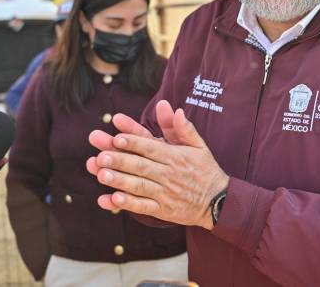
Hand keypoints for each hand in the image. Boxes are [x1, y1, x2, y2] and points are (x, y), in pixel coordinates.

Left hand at [87, 100, 228, 228]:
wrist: (218, 202)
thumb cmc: (205, 169)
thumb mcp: (199, 146)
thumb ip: (184, 128)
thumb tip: (174, 109)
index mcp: (175, 156)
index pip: (151, 147)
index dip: (134, 142)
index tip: (117, 136)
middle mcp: (168, 174)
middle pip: (141, 166)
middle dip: (120, 160)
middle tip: (101, 156)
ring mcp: (165, 193)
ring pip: (139, 186)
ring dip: (119, 181)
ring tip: (101, 175)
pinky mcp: (163, 210)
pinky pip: (143, 207)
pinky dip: (127, 204)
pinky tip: (111, 199)